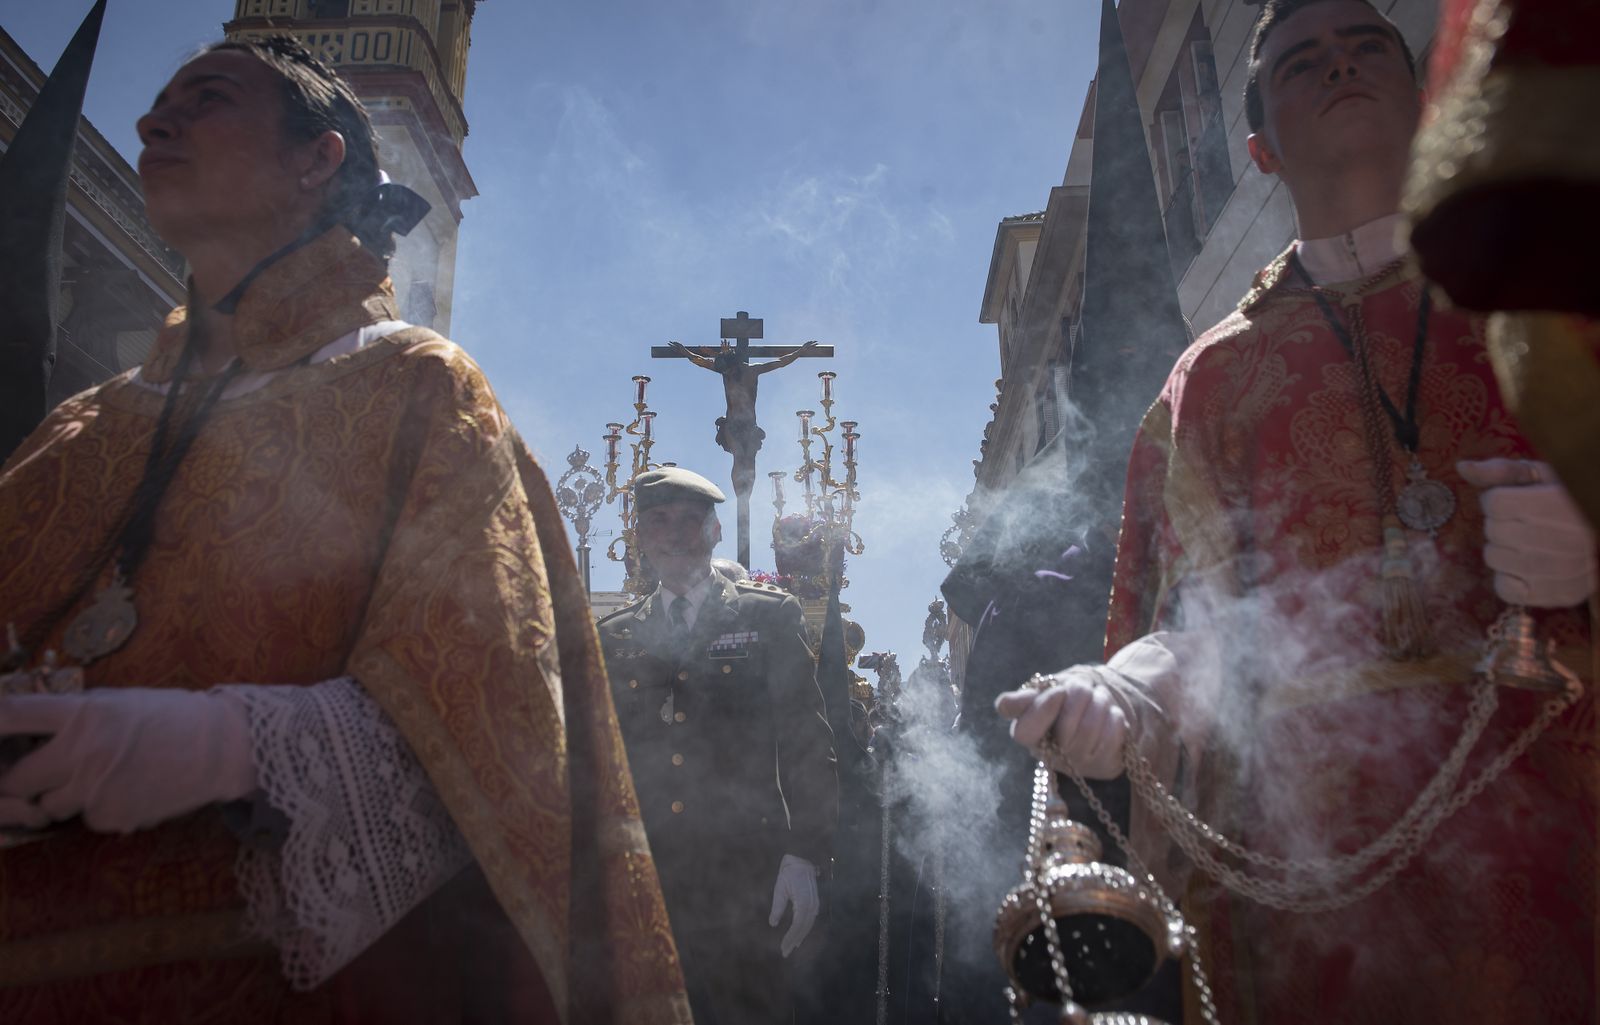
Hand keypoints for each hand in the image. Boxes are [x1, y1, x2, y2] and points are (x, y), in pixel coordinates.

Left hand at [0, 687, 255, 833]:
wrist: (222, 748)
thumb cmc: (171, 718)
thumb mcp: (119, 703)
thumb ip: (76, 717)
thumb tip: (32, 731)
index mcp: (82, 714)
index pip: (12, 716)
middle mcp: (81, 752)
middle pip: (16, 779)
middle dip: (23, 780)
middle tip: (42, 774)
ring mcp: (95, 789)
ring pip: (48, 806)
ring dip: (63, 798)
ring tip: (101, 779)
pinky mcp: (111, 818)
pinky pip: (86, 819)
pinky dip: (99, 810)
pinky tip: (129, 791)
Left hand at [768, 854, 819, 957]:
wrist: (803, 858)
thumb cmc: (789, 872)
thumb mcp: (780, 888)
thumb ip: (778, 907)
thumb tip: (772, 924)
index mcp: (803, 901)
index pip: (798, 925)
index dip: (791, 938)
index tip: (782, 948)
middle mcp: (812, 905)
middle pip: (804, 928)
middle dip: (794, 941)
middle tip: (784, 952)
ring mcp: (815, 904)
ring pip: (808, 925)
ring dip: (799, 937)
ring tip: (790, 947)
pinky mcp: (814, 903)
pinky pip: (810, 920)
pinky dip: (804, 930)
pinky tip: (798, 936)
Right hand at [995, 667, 1128, 778]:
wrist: (1098, 708)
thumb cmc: (1064, 699)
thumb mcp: (1043, 691)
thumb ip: (1023, 699)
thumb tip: (1003, 706)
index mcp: (1027, 735)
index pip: (1024, 732)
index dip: (1043, 710)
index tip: (1059, 692)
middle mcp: (1050, 757)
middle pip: (1067, 726)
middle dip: (1080, 695)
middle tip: (1083, 687)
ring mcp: (1078, 766)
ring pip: (1092, 727)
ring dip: (1100, 702)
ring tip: (1097, 699)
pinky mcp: (1105, 767)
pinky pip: (1113, 734)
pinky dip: (1115, 716)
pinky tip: (1109, 717)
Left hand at [1458, 459, 1596, 607]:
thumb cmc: (1568, 502)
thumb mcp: (1541, 477)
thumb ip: (1502, 471)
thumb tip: (1462, 467)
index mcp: (1561, 503)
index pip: (1494, 503)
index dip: (1498, 499)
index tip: (1516, 501)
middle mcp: (1566, 538)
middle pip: (1493, 531)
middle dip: (1500, 524)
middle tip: (1524, 524)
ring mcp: (1564, 570)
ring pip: (1494, 558)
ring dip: (1502, 550)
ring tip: (1529, 544)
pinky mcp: (1561, 594)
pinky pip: (1505, 589)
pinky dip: (1507, 579)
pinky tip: (1526, 569)